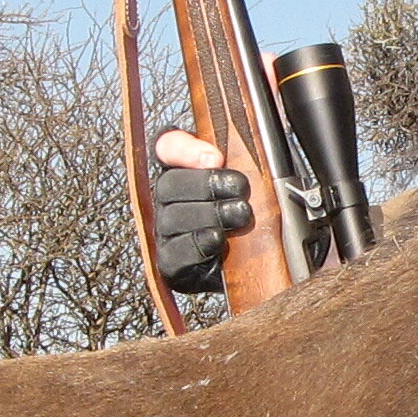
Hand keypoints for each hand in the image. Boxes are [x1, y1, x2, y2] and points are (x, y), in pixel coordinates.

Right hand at [150, 128, 248, 295]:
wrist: (249, 269)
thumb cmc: (248, 220)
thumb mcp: (251, 185)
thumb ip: (241, 161)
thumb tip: (230, 154)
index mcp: (184, 172)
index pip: (167, 147)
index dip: (185, 149)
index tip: (215, 157)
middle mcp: (169, 201)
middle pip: (170, 183)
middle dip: (208, 184)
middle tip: (239, 189)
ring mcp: (166, 233)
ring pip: (173, 217)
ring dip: (210, 214)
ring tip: (239, 215)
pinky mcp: (171, 263)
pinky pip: (174, 252)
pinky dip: (197, 243)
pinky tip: (216, 239)